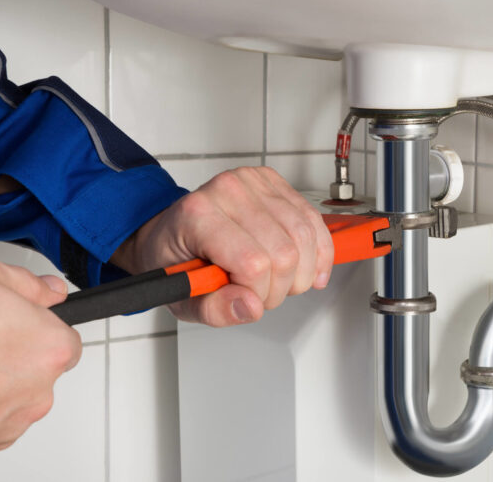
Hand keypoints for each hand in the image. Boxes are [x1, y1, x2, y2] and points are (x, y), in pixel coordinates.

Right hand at [0, 252, 80, 467]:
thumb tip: (52, 291)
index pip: (66, 342)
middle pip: (37, 373)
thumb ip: (29, 284)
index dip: (38, 329)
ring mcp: (4, 427)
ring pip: (8, 400)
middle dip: (14, 357)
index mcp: (50, 350)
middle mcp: (36, 394)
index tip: (16, 324)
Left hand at [112, 167, 334, 326]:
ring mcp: (252, 181)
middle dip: (281, 287)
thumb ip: (215, 310)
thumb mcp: (183, 299)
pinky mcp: (273, 182)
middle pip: (285, 253)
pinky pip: (313, 220)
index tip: (246, 298)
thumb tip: (251, 306)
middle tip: (261, 293)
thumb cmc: (176, 261)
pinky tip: (308, 268)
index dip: (259, 292)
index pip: (253, 263)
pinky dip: (318, 251)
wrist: (174, 231)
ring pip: (304, 237)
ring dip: (300, 272)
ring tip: (278, 280)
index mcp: (197, 216)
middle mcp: (226, 190)